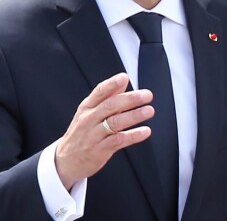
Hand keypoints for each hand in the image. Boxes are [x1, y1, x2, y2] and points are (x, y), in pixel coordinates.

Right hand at [55, 73, 153, 190]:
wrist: (65, 161)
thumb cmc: (83, 131)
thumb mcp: (90, 112)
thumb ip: (108, 96)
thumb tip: (124, 79)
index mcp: (87, 107)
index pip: (99, 92)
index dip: (111, 84)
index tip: (124, 77)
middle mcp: (89, 119)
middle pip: (110, 106)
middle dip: (130, 99)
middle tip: (147, 95)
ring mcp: (93, 135)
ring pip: (115, 123)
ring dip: (134, 116)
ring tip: (149, 110)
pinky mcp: (99, 150)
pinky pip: (118, 141)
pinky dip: (133, 136)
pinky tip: (145, 131)